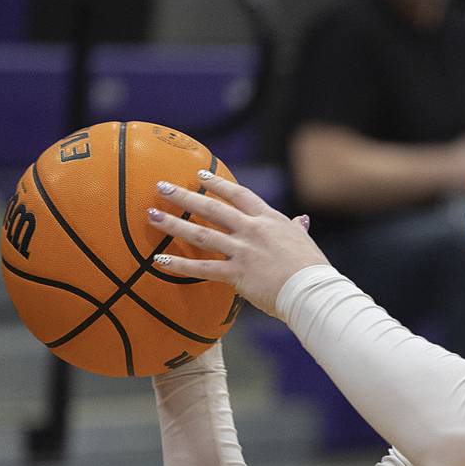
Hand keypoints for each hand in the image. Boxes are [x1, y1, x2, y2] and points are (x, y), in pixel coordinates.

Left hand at [147, 171, 328, 317]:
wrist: (313, 290)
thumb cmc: (313, 268)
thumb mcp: (305, 241)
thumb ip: (297, 228)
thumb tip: (301, 220)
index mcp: (270, 220)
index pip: (239, 195)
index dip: (217, 184)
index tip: (200, 175)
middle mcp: (253, 230)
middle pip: (212, 208)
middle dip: (185, 196)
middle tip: (162, 186)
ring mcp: (243, 251)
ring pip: (201, 234)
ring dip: (174, 223)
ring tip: (151, 214)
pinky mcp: (236, 274)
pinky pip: (202, 268)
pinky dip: (179, 264)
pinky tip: (159, 259)